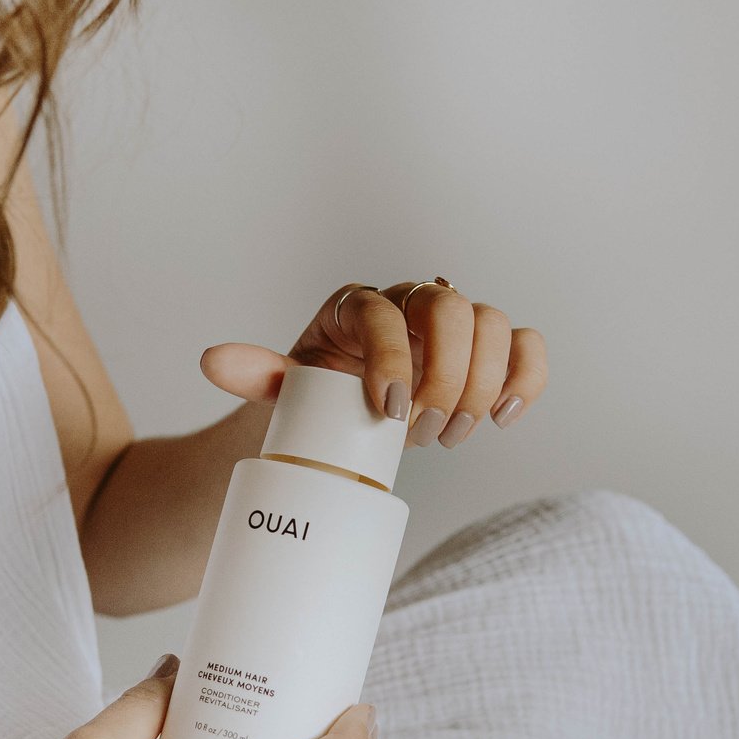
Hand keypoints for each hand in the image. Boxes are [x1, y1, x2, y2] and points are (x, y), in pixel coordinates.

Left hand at [199, 280, 547, 448]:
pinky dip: (525, 377)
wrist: (346, 413)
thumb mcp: (285, 389)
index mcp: (357, 307)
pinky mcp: (489, 350)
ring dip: (478, 385)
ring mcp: (455, 324)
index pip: (383, 312)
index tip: (386, 412)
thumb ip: (257, 373)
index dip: (390, 358)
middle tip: (421, 431)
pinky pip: (525, 345)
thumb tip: (213, 361)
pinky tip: (502, 416)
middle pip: (450, 308)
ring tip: (448, 436)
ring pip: (493, 323)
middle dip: (443, 375)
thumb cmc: (317, 396)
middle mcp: (411, 302)